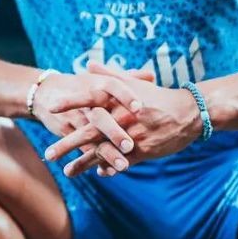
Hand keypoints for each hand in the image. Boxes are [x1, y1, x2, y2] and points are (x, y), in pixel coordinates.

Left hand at [45, 64, 201, 174]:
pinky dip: (109, 168)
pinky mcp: (143, 152)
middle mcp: (122, 118)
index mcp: (119, 100)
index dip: (71, 102)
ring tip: (67, 171)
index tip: (51, 107)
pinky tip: (98, 174)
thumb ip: (110, 75)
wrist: (189, 113)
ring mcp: (131, 137)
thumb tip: (89, 64)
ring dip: (83, 163)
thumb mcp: (136, 83)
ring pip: (102, 152)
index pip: (91, 99)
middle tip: (48, 154)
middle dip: (67, 144)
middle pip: (89, 133)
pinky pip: (121, 163)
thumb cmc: (159, 97)